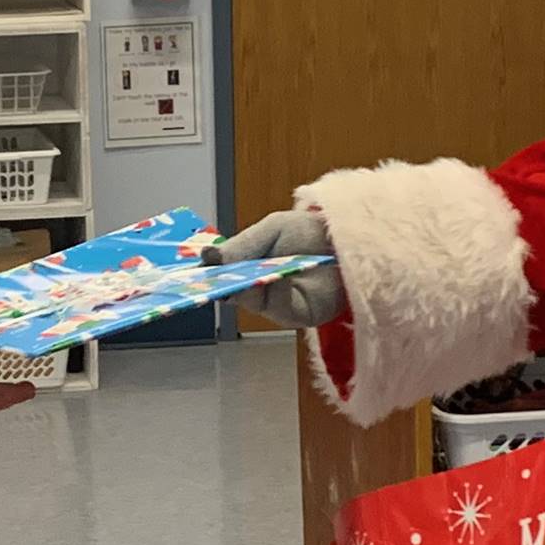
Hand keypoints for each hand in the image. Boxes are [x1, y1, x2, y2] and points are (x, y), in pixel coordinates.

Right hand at [203, 210, 345, 328]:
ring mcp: (277, 304)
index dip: (206, 274)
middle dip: (223, 282)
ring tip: (252, 271)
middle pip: (231, 291)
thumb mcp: (273, 229)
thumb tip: (208, 257)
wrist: (350, 241)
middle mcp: (258, 288)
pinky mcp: (298, 316)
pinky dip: (278, 292)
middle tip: (215, 274)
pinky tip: (281, 277)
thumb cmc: (311, 232)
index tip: (194, 270)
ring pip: (252, 301)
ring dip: (250, 286)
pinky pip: (280, 308)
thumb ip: (242, 245)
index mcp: (247, 266)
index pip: (220, 275)